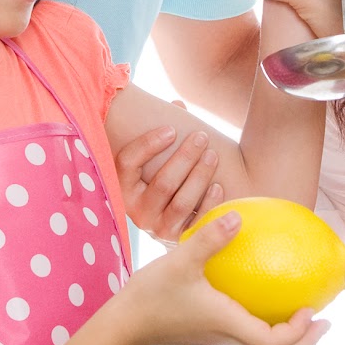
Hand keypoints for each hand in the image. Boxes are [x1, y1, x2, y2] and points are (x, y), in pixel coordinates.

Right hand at [116, 122, 222, 243]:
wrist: (175, 228)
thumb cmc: (166, 182)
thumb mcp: (156, 163)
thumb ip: (164, 135)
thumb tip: (178, 103)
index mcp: (125, 189)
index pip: (127, 164)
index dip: (147, 144)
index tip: (171, 129)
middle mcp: (139, 212)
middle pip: (163, 182)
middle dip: (185, 157)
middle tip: (201, 136)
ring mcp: (160, 229)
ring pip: (182, 201)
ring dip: (200, 176)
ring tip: (212, 155)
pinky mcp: (182, 241)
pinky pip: (198, 222)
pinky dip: (210, 203)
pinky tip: (218, 186)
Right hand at [119, 211, 328, 344]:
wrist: (121, 324)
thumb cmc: (150, 296)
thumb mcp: (180, 261)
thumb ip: (211, 238)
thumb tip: (239, 215)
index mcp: (227, 324)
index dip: (299, 334)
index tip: (312, 311)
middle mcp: (226, 336)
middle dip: (304, 342)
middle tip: (323, 320)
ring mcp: (217, 337)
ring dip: (287, 335)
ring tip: (302, 310)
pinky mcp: (207, 332)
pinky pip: (245, 333)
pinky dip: (263, 322)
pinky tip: (259, 294)